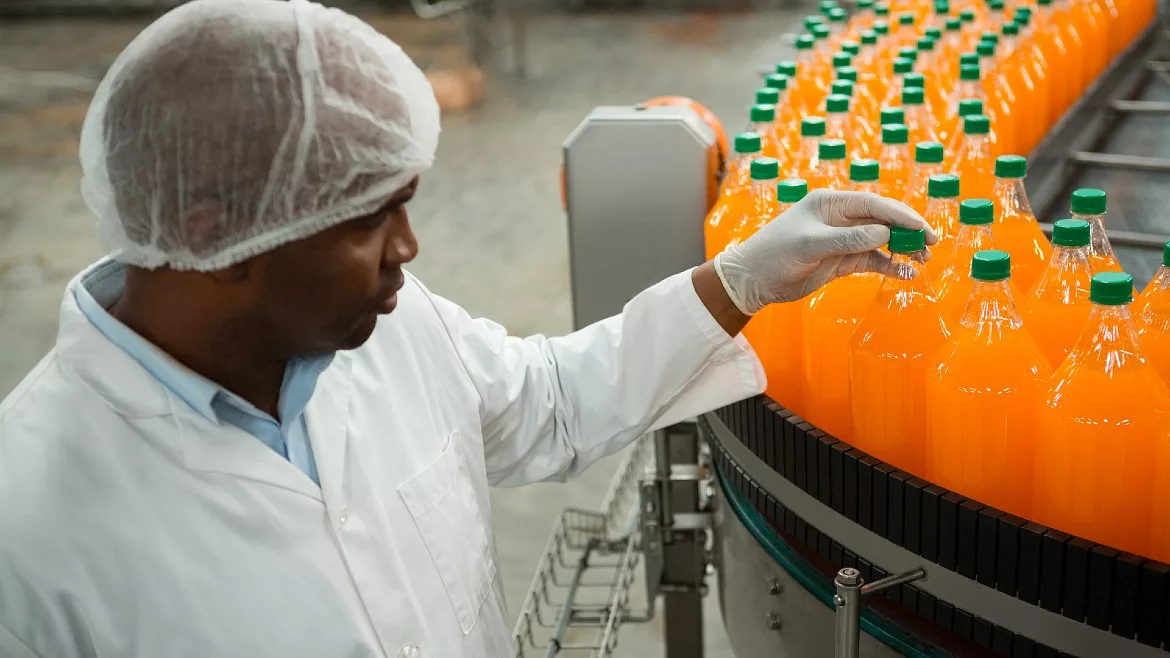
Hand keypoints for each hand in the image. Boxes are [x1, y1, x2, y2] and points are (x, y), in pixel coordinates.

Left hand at [713, 190, 935, 313]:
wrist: (753, 281)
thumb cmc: (773, 255)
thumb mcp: (809, 245)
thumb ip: (847, 239)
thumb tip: (884, 233)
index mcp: (830, 203)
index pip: (873, 204)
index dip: (900, 214)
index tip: (921, 227)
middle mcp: (840, 218)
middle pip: (883, 220)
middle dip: (908, 231)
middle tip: (930, 244)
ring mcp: (843, 240)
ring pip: (882, 241)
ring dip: (902, 249)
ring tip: (922, 260)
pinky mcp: (842, 261)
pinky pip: (873, 260)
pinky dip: (890, 266)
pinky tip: (905, 273)